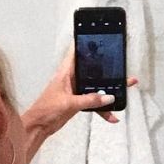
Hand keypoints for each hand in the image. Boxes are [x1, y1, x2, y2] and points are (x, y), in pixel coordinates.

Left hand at [24, 46, 138, 137]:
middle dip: (106, 70)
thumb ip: (89, 100)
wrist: (39, 127)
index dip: (86, 43)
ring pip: (95, 88)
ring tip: (124, 89)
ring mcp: (75, 91)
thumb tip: (108, 97)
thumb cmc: (45, 110)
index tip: (98, 36)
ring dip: (108, 91)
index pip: (76, 52)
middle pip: (92, 70)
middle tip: (121, 67)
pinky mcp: (78, 103)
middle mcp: (71, 79)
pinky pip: (94, 103)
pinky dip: (102, 109)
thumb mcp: (69, 103)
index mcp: (65, 72)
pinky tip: (111, 115)